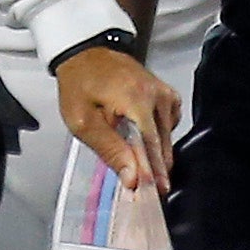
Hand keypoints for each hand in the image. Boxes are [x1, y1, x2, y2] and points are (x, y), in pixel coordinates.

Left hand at [55, 42, 182, 194]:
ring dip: (155, 154)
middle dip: (155, 169)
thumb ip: (110, 150)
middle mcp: (156, 94)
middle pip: (162, 144)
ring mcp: (164, 93)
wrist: (85, 55)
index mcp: (136, 99)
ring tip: (142, 167)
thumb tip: (132, 177)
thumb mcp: (83, 122)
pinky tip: (144, 139)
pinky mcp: (166, 94)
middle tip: (149, 192)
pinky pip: (169, 124)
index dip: (151, 173)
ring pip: (167, 136)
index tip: (151, 194)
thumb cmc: (80, 85)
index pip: (151, 145)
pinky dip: (159, 136)